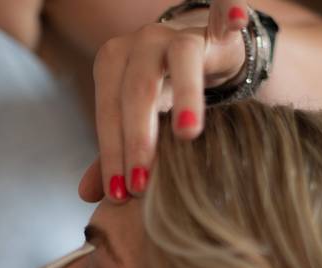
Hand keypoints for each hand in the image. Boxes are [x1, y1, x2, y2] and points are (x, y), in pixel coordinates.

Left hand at [82, 0, 249, 202]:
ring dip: (184, 94)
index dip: (111, 153)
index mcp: (113, 65)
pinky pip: (223, 10)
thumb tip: (87, 195)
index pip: (109, 112)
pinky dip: (229, 10)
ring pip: (181, 57)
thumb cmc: (162, 93)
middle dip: (138, 138)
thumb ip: (114, 153)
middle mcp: (142, 42)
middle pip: (138, 89)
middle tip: (143, 184)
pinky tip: (234, 21)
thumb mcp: (137, 123)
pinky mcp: (218, 27)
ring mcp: (180, 31)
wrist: (202, 55)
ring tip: (188, 134)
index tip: (120, 194)